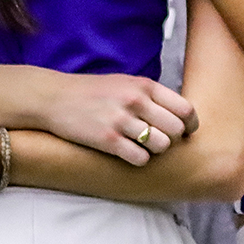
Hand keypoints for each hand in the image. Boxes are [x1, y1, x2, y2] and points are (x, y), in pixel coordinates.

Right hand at [31, 72, 190, 164]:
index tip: (184, 133)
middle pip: (176, 130)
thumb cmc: (92, 92)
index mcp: (144, 85)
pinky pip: (140, 158)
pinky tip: (127, 153)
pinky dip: (138, 160)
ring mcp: (121, 120)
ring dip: (154, 150)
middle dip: (171, 140)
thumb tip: (179, 115)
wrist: (53, 97)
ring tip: (140, 146)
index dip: (189, 125)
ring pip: (161, 146)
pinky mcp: (107, 140)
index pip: (185, 109)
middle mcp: (136, 101)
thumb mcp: (125, 83)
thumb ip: (151, 96)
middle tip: (158, 141)